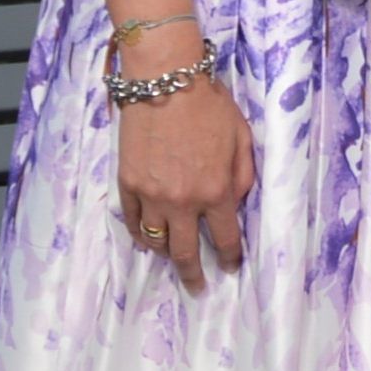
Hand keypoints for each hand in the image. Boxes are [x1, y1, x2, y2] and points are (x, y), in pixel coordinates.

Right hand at [112, 27, 256, 292]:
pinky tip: (148, 241)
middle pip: (186, 252)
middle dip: (194, 275)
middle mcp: (183, 201)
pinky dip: (141, 236)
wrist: (165, 82)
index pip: (224, 238)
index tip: (231, 268)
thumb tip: (237, 202)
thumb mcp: (242, 138)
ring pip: (157, 242)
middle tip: (197, 288)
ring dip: (166, 256)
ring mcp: (152, 196)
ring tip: (172, 262)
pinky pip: (134, 223)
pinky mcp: (127, 185)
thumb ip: (242, 175)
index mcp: (216, 191)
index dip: (229, 257)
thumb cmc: (210, 105)